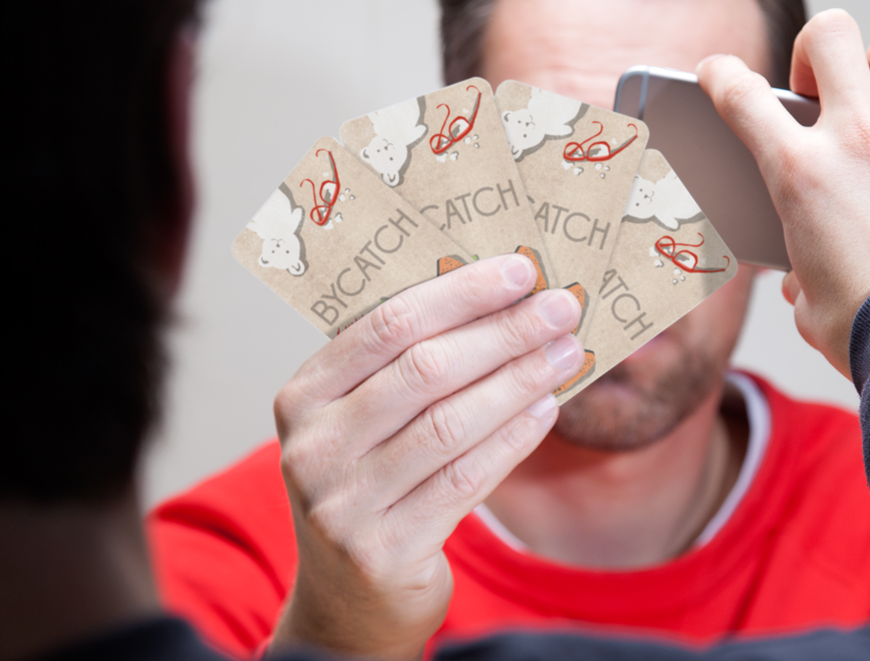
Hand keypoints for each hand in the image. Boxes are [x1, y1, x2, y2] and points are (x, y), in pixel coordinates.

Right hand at [269, 254, 584, 658]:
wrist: (349, 600)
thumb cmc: (372, 485)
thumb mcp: (364, 421)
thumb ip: (408, 366)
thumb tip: (503, 299)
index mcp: (303, 395)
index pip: (388, 324)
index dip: (460, 293)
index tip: (519, 270)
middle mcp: (312, 446)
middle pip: (425, 370)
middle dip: (503, 332)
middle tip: (559, 308)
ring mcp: (342, 503)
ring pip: (451, 424)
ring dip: (520, 380)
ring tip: (566, 354)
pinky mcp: (384, 549)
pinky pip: (466, 479)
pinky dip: (514, 438)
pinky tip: (547, 410)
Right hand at [697, 11, 869, 376]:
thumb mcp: (808, 305)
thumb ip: (801, 280)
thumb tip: (808, 281)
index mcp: (799, 174)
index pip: (738, 94)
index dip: (720, 75)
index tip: (720, 75)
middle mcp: (858, 138)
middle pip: (828, 34)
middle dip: (818, 51)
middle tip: (823, 89)